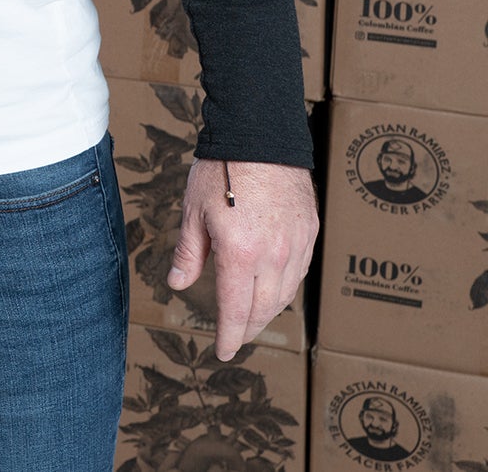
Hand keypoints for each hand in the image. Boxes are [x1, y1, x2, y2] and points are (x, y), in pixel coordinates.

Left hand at [167, 158, 318, 359]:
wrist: (261, 137)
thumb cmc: (221, 170)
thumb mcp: (194, 211)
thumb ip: (189, 253)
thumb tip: (179, 284)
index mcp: (241, 254)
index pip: (235, 310)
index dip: (228, 336)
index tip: (222, 352)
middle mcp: (274, 256)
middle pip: (263, 309)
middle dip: (247, 328)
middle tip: (234, 338)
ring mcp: (297, 246)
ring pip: (285, 295)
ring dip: (267, 311)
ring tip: (250, 317)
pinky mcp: (309, 233)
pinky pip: (299, 273)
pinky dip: (284, 288)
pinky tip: (272, 288)